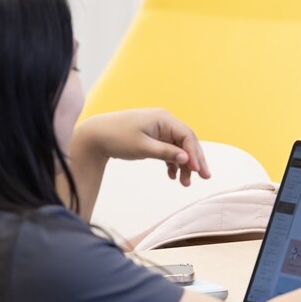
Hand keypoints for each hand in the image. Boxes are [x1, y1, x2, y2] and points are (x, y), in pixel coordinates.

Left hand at [75, 109, 210, 185]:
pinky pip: (168, 149)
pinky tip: (172, 176)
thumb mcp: (142, 147)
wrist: (95, 136)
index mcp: (163, 118)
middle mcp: (164, 121)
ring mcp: (158, 129)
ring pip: (178, 147)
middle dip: (195, 160)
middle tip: (205, 177)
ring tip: (185, 183)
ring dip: (183, 164)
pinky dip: (171, 162)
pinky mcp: (153, 136)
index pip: (187, 136)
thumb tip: (187, 159)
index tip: (198, 171)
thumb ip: (166, 153)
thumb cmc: (117, 138)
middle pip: (186, 141)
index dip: (194, 154)